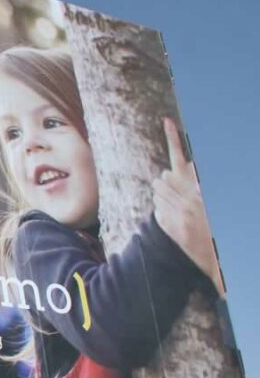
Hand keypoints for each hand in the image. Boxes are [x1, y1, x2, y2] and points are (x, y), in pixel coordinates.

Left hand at [152, 118, 225, 296]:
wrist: (220, 257)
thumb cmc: (218, 226)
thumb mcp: (211, 199)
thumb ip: (201, 181)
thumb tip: (185, 165)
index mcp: (200, 189)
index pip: (181, 158)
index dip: (173, 137)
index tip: (167, 120)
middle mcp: (189, 199)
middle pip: (162, 178)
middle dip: (167, 182)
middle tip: (176, 191)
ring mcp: (179, 214)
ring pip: (158, 194)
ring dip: (164, 197)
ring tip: (179, 207)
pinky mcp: (172, 227)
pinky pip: (158, 212)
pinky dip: (163, 213)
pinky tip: (177, 220)